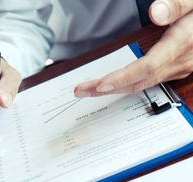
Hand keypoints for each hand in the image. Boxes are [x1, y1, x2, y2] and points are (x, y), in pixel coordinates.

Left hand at [74, 0, 192, 96]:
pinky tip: (113, 85)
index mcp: (182, 43)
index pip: (147, 66)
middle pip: (139, 81)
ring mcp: (179, 68)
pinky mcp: (176, 68)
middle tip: (80, 90)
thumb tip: (156, 12)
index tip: (100, 84)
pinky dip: (128, 85)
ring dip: (115, 88)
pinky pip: (148, 81)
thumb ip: (177, 4)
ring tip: (89, 89)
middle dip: (108, 89)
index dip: (123, 78)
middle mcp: (180, 62)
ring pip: (143, 84)